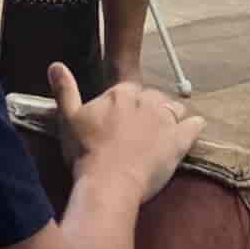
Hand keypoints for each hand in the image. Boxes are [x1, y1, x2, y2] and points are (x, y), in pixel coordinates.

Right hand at [51, 63, 202, 203]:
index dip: (125, 104)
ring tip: (160, 132)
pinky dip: (193, 127)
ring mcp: (165, 120)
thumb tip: (55, 65)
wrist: (108, 183)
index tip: (118, 119)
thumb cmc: (85, 152)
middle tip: (137, 130)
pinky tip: (191, 130)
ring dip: (169, 116)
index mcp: (121, 93)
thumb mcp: (68, 118)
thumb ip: (65, 90)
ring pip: (173, 109)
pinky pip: (194, 126)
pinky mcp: (179, 141)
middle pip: (152, 98)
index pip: (129, 90)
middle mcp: (146, 101)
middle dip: (147, 109)